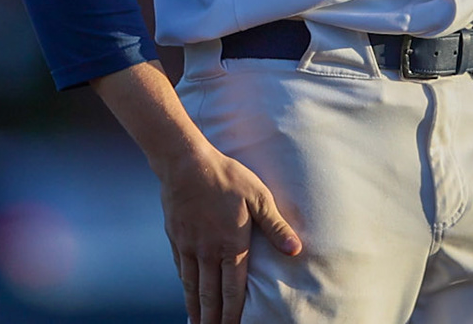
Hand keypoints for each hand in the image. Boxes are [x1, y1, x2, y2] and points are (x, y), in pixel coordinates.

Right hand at [88, 61, 301, 323]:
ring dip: (196, 308)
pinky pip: (181, 269)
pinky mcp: (176, 238)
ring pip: (192, 286)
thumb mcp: (259, 197)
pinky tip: (187, 293)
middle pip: (210, 294)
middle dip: (213, 318)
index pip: (234, 288)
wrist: (186, 163)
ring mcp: (189, 246)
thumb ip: (276, 226)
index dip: (234, 312)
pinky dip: (185, 286)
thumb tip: (296, 249)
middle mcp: (209, 251)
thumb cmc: (227, 177)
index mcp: (232, 244)